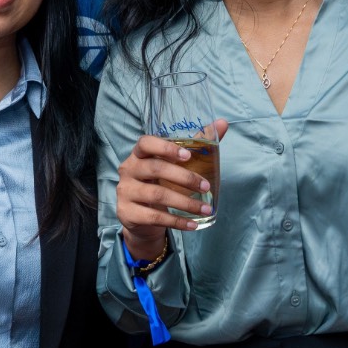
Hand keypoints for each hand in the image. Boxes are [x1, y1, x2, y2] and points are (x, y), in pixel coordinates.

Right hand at [117, 119, 227, 258]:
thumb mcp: (175, 165)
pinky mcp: (127, 213)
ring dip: (185, 203)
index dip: (165, 148)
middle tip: (206, 187)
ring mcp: (125, 191)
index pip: (145, 143)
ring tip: (205, 209)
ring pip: (157, 195)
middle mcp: (128, 170)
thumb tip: (222, 123)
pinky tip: (193, 224)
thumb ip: (197, 144)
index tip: (188, 156)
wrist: (140, 218)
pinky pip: (155, 217)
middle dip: (184, 178)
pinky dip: (177, 221)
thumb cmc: (160, 183)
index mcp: (138, 154)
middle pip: (155, 168)